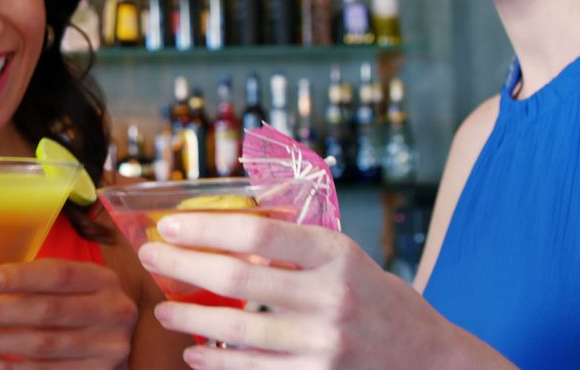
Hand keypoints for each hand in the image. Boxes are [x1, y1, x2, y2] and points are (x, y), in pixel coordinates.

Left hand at [0, 259, 137, 368]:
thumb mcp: (71, 289)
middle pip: (46, 312)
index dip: (19, 277)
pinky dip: (5, 369)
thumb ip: (30, 288)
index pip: (58, 274)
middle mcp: (112, 312)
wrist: (118, 343)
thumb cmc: (79, 308)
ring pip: (41, 346)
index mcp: (103, 280)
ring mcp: (107, 349)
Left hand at [137, 213, 490, 368]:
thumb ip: (293, 250)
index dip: (206, 227)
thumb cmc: (375, 299)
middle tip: (149, 257)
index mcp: (336, 254)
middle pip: (236, 280)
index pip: (257, 231)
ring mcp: (324, 344)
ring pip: (236, 331)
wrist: (431, 360)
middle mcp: (331, 298)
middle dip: (181, 266)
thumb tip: (222, 236)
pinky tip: (195, 353)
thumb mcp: (344, 260)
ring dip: (188, 319)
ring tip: (161, 312)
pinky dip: (216, 363)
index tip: (168, 224)